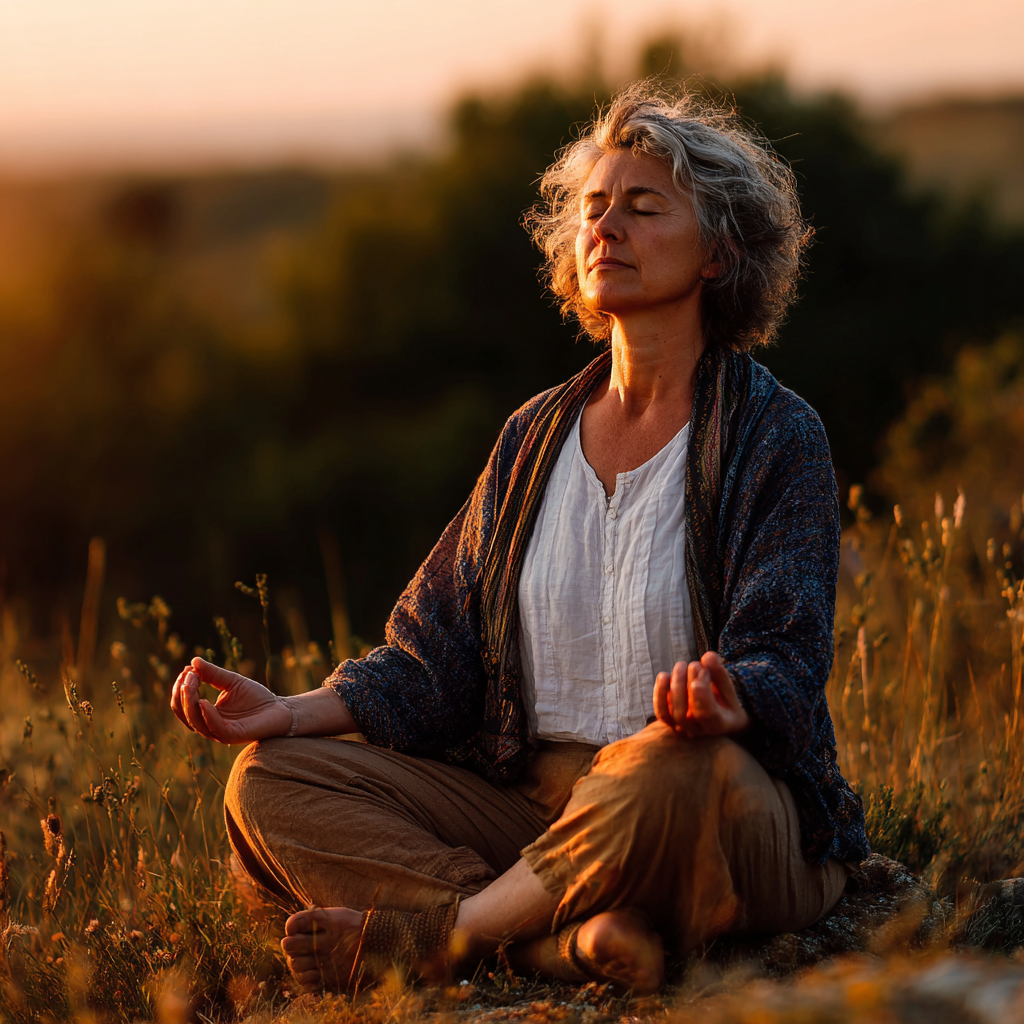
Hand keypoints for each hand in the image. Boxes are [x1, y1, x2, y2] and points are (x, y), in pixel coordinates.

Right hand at [170, 658, 290, 743]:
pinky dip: (207, 715)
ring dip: (190, 702)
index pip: (183, 704)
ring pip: (195, 722)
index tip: (187, 669)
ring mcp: (220, 732)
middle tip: (188, 675)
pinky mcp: (233, 735)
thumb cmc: (257, 697)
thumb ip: (213, 673)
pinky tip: (203, 702)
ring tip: (191, 683)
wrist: (281, 709)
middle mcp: (209, 725)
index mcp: (206, 714)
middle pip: (184, 714)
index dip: (181, 687)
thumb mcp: (232, 681)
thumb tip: (193, 661)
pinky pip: (215, 727)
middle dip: (182, 694)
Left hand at [653, 651, 749, 737]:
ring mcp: (683, 729)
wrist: (718, 717)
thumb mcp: (729, 688)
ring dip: (674, 685)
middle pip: (684, 714)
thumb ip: (720, 673)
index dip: (700, 696)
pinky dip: (659, 693)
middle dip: (685, 685)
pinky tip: (664, 675)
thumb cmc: (725, 701)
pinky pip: (661, 712)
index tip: (700, 676)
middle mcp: (699, 731)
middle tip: (695, 664)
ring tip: (682, 665)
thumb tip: (708, 656)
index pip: (707, 714)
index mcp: (720, 724)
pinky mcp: (670, 723)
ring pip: (672, 713)